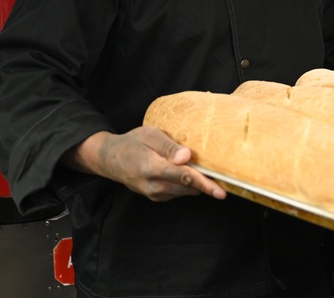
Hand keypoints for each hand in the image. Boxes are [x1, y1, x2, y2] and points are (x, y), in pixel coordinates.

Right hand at [64, 127, 226, 201]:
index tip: (221, 191)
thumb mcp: (150, 136)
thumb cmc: (133, 142)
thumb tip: (187, 157)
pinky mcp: (156, 198)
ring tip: (204, 169)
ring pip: (185, 192)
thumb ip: (169, 147)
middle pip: (188, 187)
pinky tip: (187, 173)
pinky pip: (178, 193)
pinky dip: (187, 185)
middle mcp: (154, 186)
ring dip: (197, 184)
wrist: (111, 159)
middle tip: (222, 174)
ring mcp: (154, 194)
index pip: (184, 177)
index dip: (205, 184)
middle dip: (206, 183)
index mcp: (152, 167)